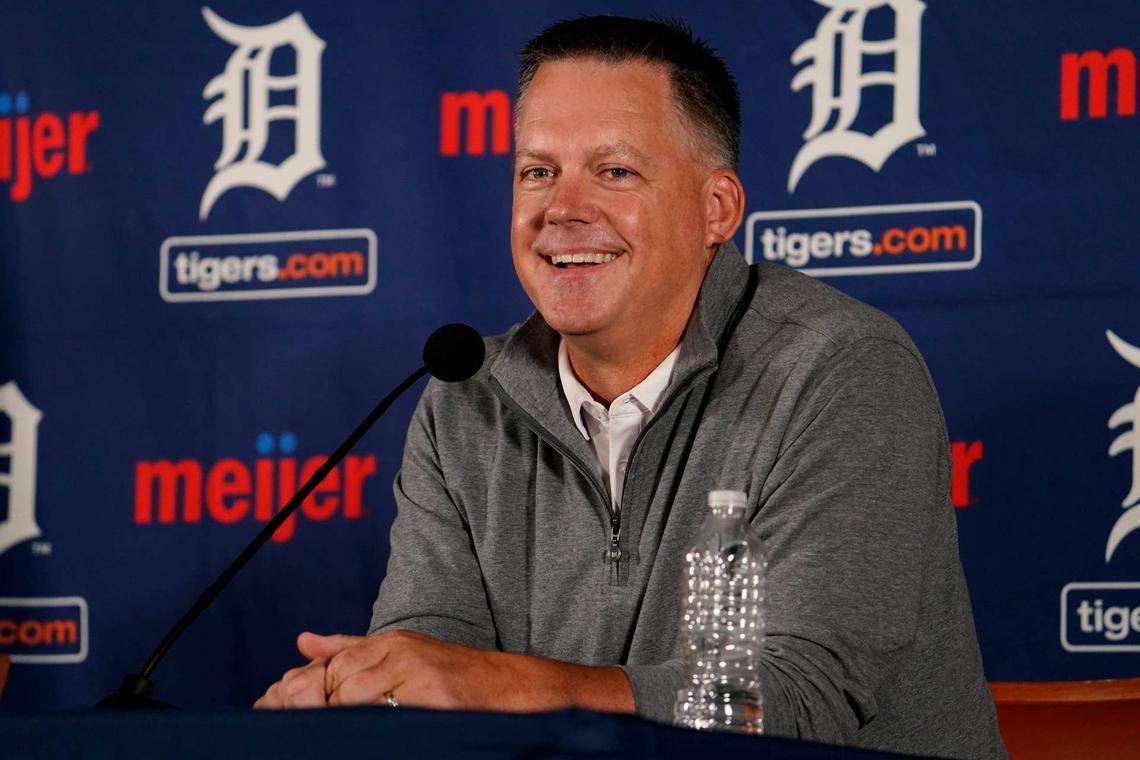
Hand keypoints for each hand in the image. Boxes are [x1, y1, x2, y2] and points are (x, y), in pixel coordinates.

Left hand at [255, 629, 633, 712]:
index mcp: (391, 642)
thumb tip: (302, 641)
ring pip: (352, 702)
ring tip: (316, 735)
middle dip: (305, 708)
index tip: (267, 707)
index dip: (293, 690)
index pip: (327, 666)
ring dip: (333, 721)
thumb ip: (351, 647)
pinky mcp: (434, 700)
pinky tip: (357, 734)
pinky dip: (366, 728)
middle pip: (332, 685)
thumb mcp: (407, 654)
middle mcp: (400, 653)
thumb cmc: (464, 679)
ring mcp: (417, 677)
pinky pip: (385, 718)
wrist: (525, 692)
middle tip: (280, 727)